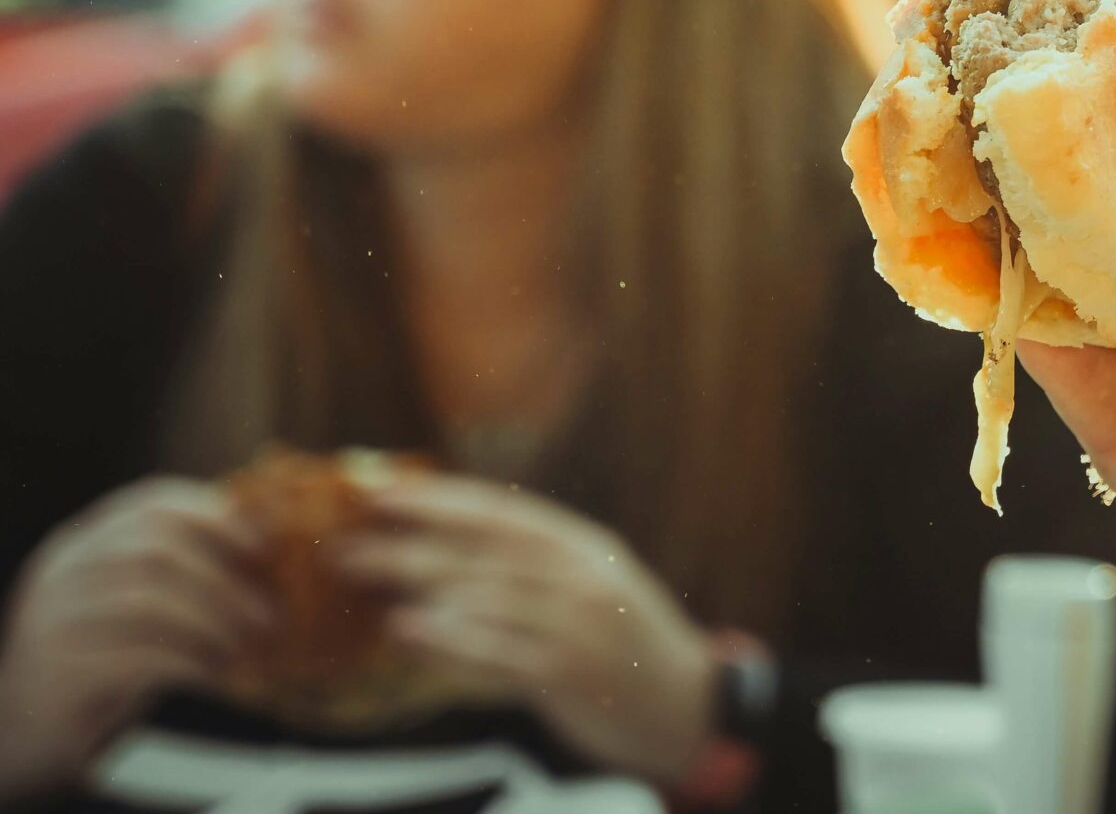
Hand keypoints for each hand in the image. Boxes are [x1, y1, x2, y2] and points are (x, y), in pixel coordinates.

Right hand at [0, 478, 275, 799]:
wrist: (27, 731)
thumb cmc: (103, 657)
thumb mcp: (138, 602)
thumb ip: (183, 569)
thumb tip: (274, 545)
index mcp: (84, 542)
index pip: (152, 504)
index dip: (215, 518)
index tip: (264, 547)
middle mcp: (63, 572)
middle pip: (155, 549)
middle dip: (224, 579)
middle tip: (269, 614)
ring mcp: (52, 621)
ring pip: (146, 600)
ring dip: (212, 622)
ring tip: (249, 648)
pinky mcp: (58, 673)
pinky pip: (134, 656)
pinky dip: (188, 662)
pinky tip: (217, 675)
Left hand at [336, 477, 714, 783]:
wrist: (686, 705)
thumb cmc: (624, 646)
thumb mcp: (589, 589)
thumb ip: (529, 571)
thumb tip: (440, 557)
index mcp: (584, 547)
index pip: (502, 512)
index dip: (438, 499)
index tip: (380, 492)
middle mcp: (583, 577)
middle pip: (484, 550)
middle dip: (410, 542)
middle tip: (346, 544)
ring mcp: (579, 624)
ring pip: (486, 594)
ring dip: (419, 584)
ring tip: (364, 579)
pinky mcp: (570, 673)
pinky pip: (498, 653)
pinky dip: (449, 641)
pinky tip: (408, 632)